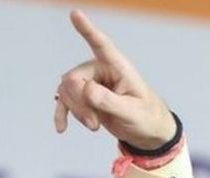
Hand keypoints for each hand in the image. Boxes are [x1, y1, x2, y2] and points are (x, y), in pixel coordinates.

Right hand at [54, 10, 176, 149]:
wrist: (147, 131)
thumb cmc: (147, 117)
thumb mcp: (132, 112)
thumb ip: (110, 101)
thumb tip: (86, 90)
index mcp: (119, 67)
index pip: (102, 45)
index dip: (88, 30)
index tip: (75, 14)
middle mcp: (101, 70)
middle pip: (74, 79)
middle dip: (80, 103)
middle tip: (95, 124)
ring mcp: (91, 82)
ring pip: (67, 90)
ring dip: (77, 111)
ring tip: (95, 126)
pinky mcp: (84, 95)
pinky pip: (64, 100)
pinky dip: (63, 114)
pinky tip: (62, 128)